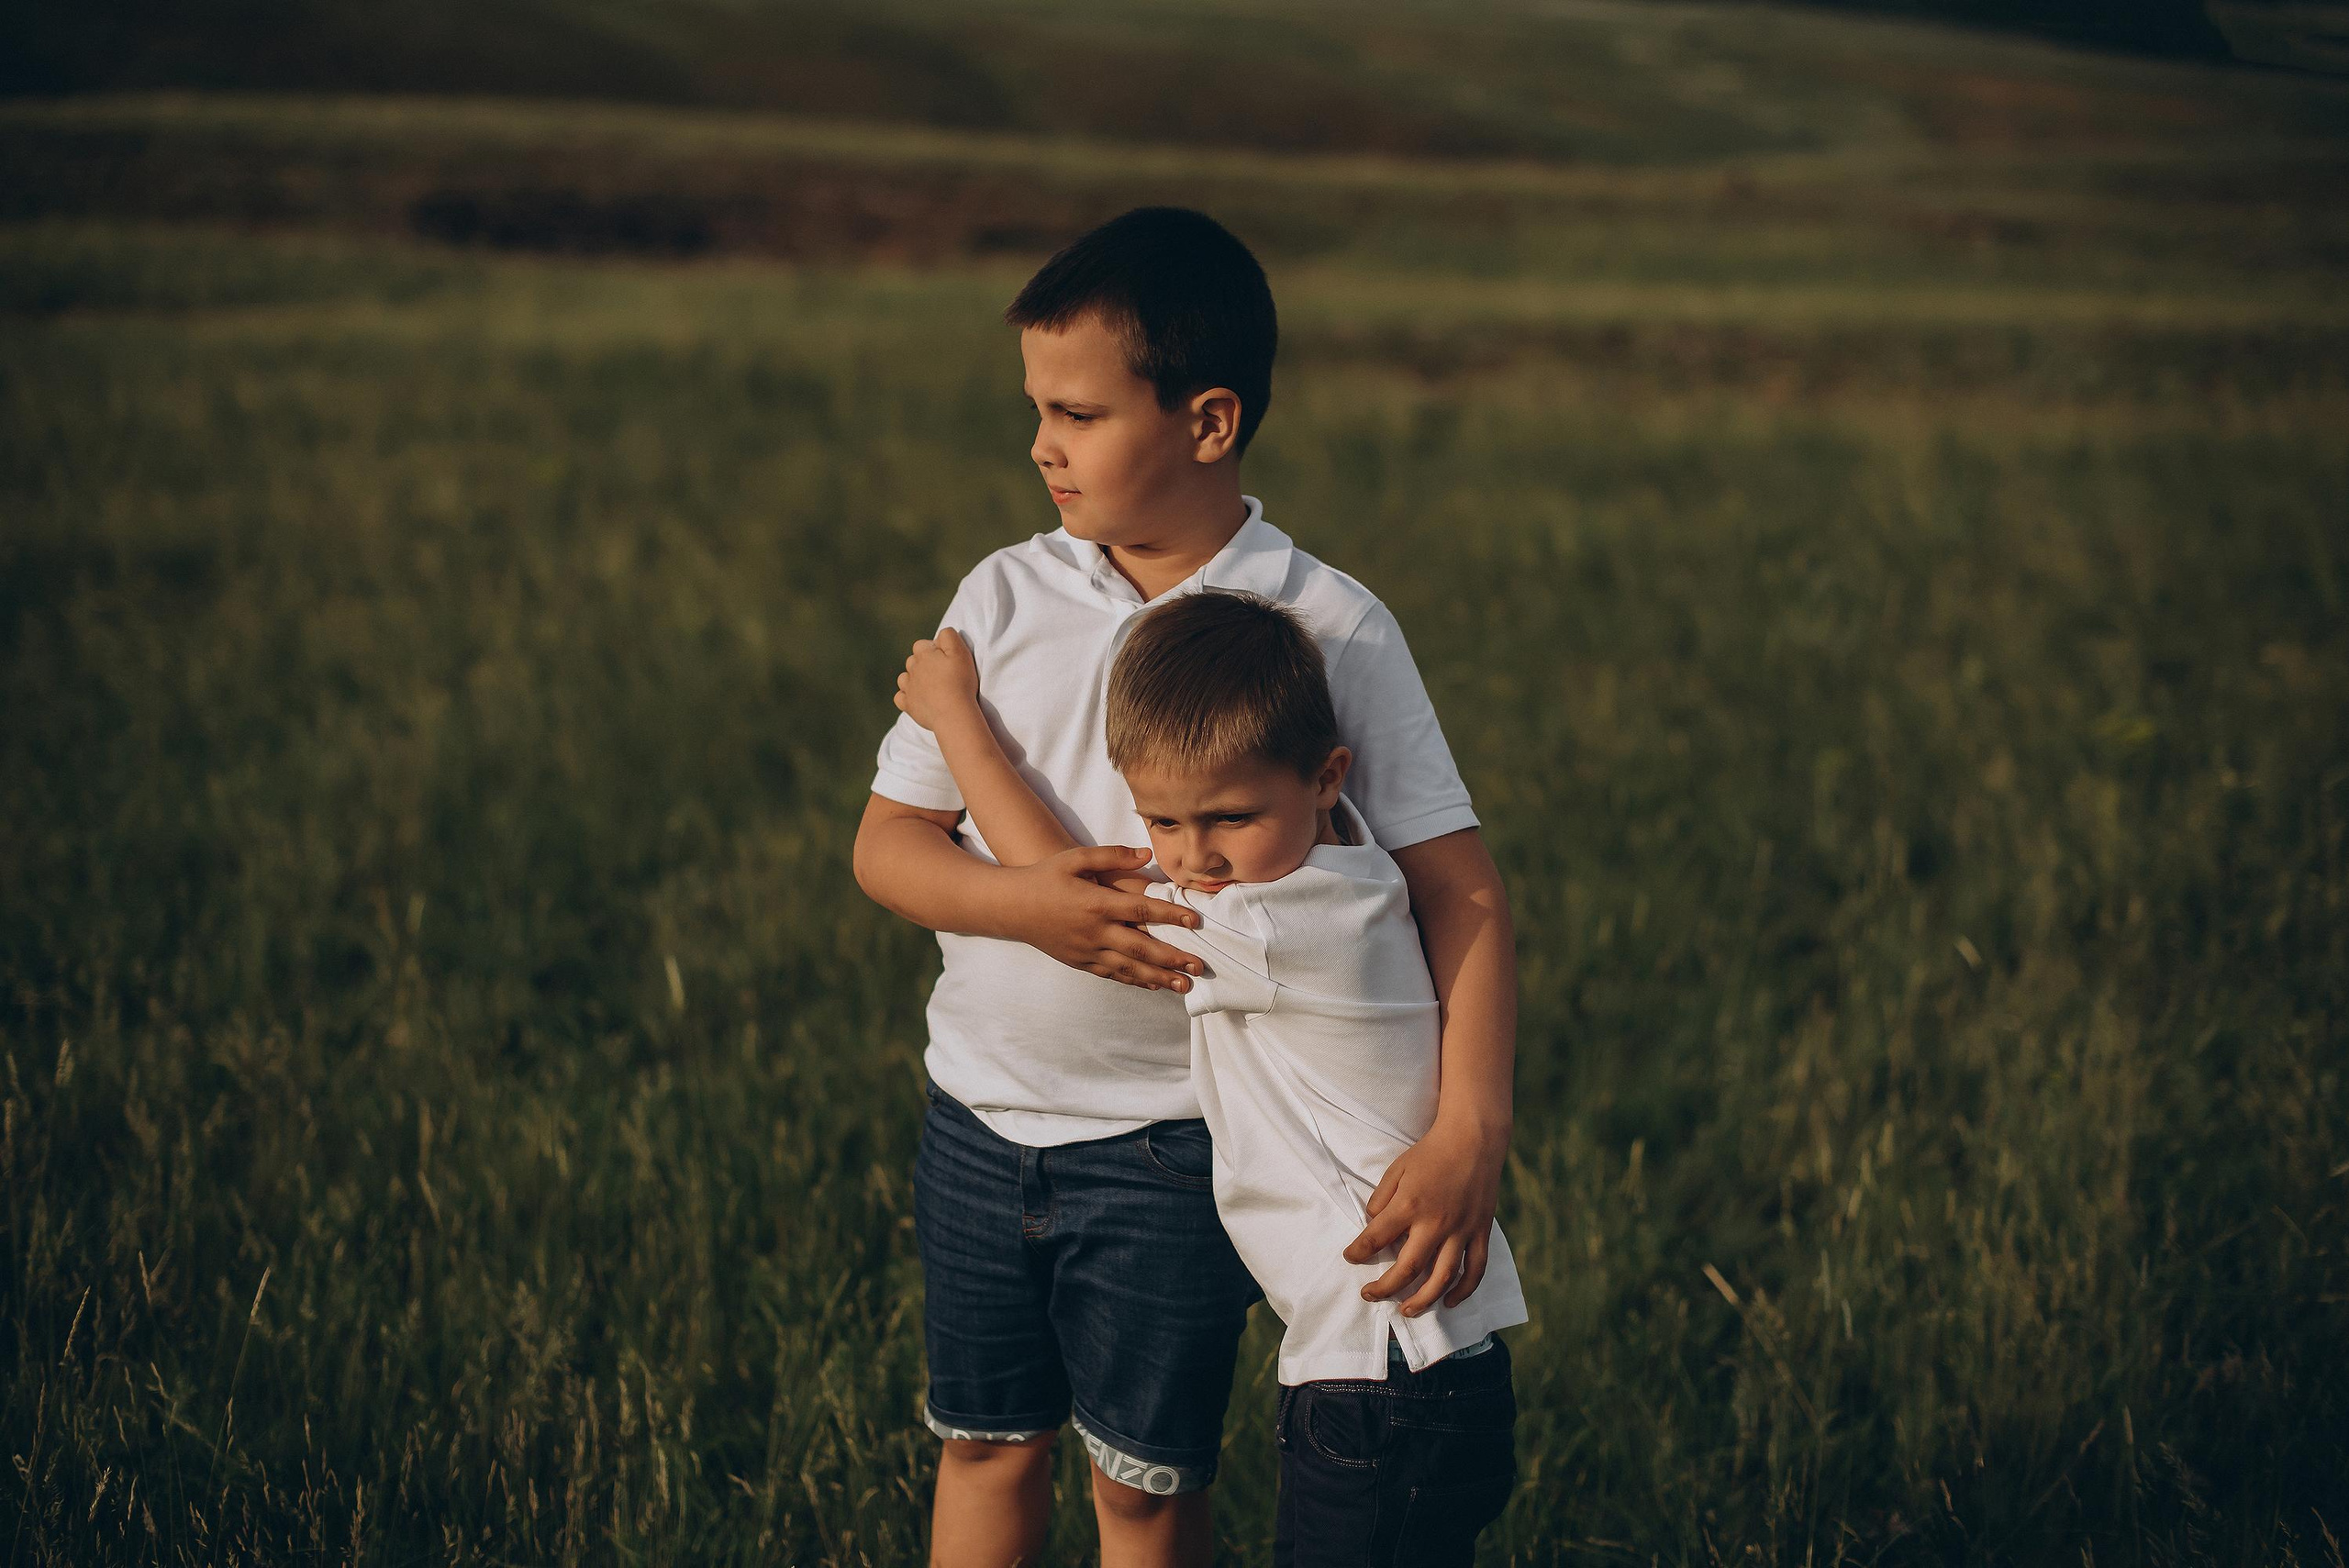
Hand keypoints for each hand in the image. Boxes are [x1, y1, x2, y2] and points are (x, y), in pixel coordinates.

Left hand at [893, 627, 981, 735]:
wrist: (953, 713)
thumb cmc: (960, 682)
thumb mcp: (961, 652)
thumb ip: (949, 636)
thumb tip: (939, 635)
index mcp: (923, 654)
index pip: (922, 644)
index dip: (935, 650)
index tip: (947, 661)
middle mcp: (911, 669)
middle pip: (913, 660)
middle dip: (924, 664)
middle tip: (943, 675)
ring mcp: (908, 688)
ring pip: (905, 678)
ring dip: (914, 679)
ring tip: (932, 687)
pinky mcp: (908, 705)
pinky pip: (900, 697)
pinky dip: (907, 696)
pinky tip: (919, 698)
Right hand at [1003, 845, 1205, 992]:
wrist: (1011, 907)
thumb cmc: (1045, 877)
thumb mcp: (1075, 858)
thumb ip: (1112, 855)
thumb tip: (1147, 854)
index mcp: (1096, 902)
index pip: (1141, 910)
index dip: (1170, 915)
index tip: (1195, 921)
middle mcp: (1094, 931)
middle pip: (1140, 947)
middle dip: (1172, 957)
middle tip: (1200, 966)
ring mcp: (1086, 950)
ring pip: (1129, 968)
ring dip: (1159, 977)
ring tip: (1185, 985)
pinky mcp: (1079, 962)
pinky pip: (1112, 974)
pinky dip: (1135, 980)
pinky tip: (1154, 985)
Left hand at [1343, 1115, 1507, 1315]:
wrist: (1473, 1139)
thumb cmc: (1431, 1152)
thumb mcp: (1397, 1168)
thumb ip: (1381, 1198)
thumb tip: (1373, 1224)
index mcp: (1410, 1205)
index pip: (1376, 1238)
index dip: (1358, 1253)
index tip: (1350, 1258)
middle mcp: (1436, 1223)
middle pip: (1407, 1269)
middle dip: (1385, 1288)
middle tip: (1369, 1295)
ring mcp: (1461, 1230)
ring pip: (1442, 1278)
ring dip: (1423, 1300)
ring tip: (1406, 1311)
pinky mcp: (1481, 1232)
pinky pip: (1475, 1269)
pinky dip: (1464, 1290)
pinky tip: (1449, 1302)